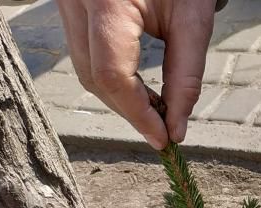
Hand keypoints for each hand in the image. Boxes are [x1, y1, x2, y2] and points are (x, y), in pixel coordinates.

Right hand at [56, 0, 215, 148]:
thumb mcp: (193, 20)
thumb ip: (186, 77)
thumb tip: (176, 130)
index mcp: (107, 1)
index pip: (112, 75)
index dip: (138, 115)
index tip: (164, 140)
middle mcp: (76, 0)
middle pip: (94, 77)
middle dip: (130, 110)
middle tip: (164, 127)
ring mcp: (67, 3)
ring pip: (85, 70)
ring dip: (121, 98)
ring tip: (156, 107)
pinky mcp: (70, 7)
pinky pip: (85, 55)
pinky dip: (112, 79)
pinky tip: (139, 88)